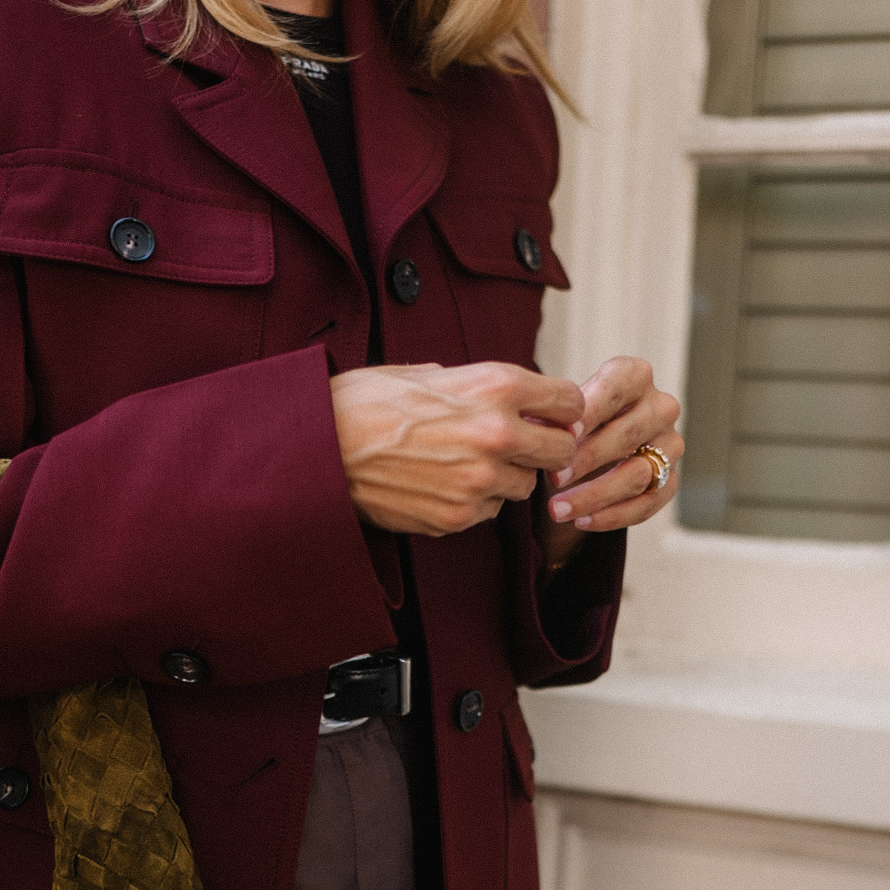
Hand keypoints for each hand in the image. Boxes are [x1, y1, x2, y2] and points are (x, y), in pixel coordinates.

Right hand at [331, 362, 584, 538]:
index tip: (545, 415)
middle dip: (544, 447)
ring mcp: (479, 482)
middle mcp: (497, 434)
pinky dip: (473, 501)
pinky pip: (488, 512)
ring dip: (506, 477)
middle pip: (562, 450)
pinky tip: (439, 484)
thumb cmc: (366, 401)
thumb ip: (483, 386)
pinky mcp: (457, 517)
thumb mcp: (431, 372)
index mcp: (497, 386)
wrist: (319, 448)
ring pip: (524, 486)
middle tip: (517, 445)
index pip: (571, 402)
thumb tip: (519, 401)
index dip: (559, 409)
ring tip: (465, 463)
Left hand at [541, 356, 682, 566]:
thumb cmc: (569, 425)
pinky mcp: (669, 481)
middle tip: (552, 477)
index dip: (591, 412)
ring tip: (558, 509)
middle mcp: (661, 407)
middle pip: (628, 434)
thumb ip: (553, 418)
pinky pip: (646, 504)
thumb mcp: (559, 414)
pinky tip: (581, 521)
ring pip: (637, 474)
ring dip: (595, 495)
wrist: (585, 455)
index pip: (617, 388)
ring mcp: (670, 446)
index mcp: (635, 376)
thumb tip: (535, 429)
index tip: (564, 435)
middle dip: (587, 458)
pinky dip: (612, 516)